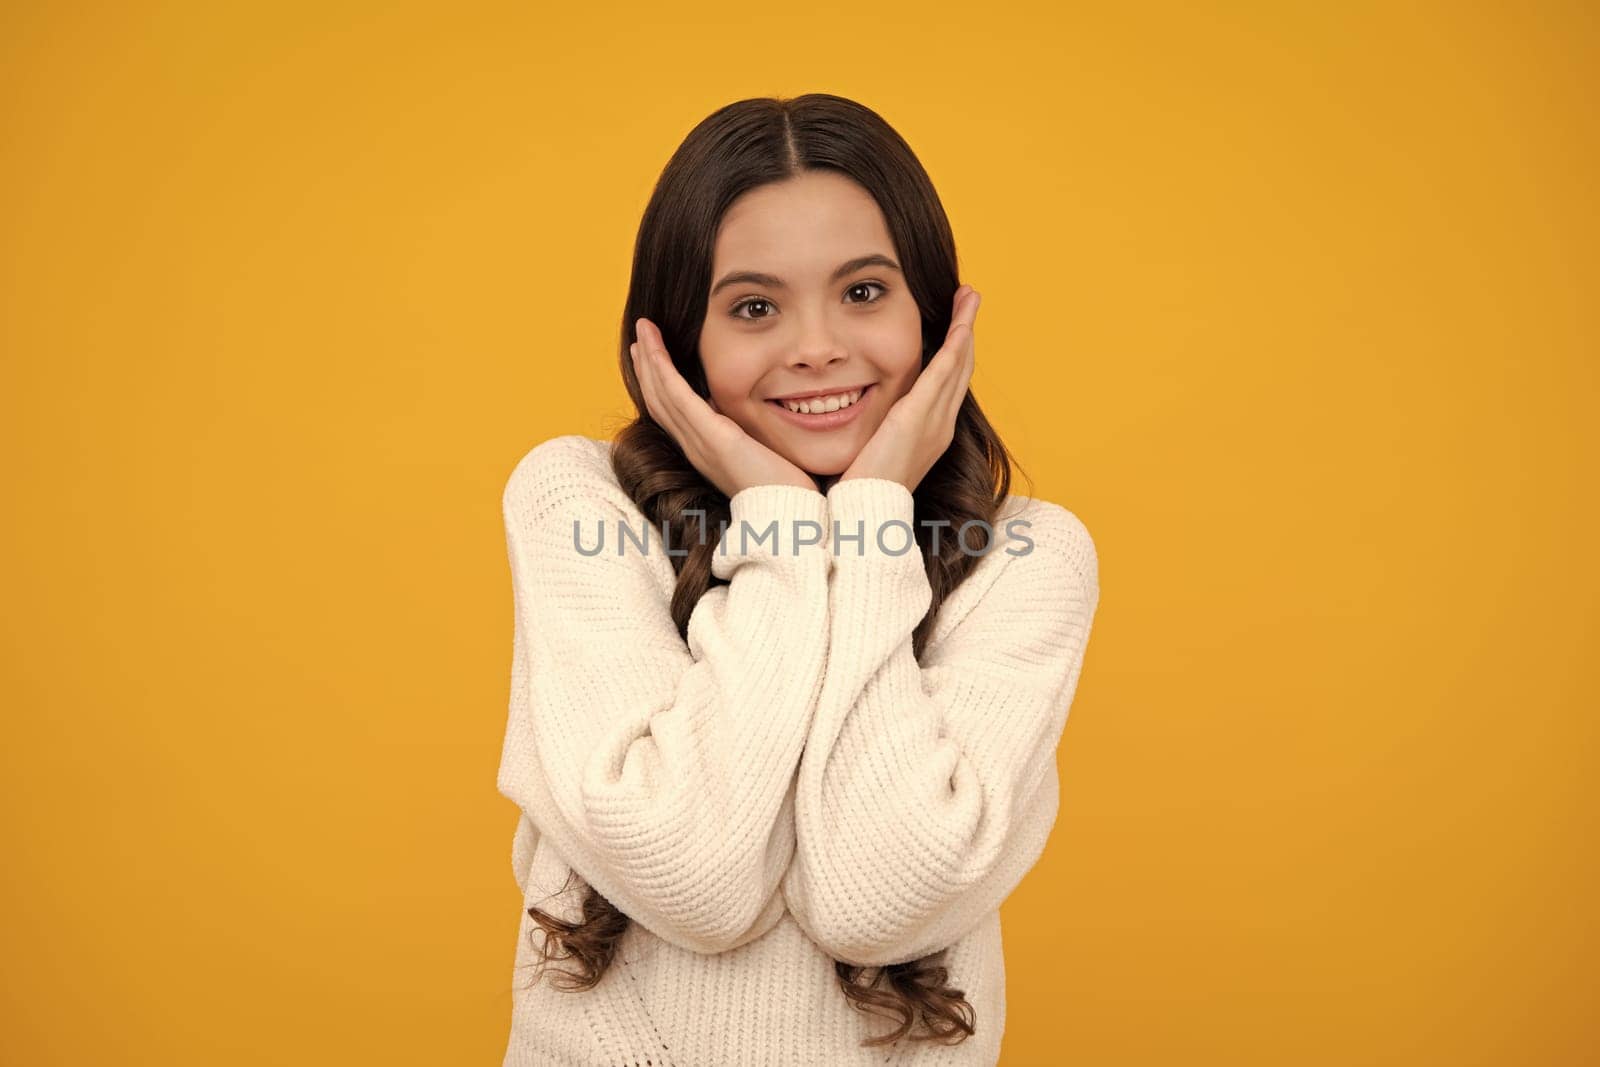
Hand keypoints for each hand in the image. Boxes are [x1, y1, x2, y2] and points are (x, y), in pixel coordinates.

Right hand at [631, 317, 819, 498]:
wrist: (788, 514)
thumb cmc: (782, 489)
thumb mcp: (759, 454)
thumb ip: (746, 436)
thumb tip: (746, 417)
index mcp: (705, 450)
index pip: (672, 411)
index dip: (658, 383)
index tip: (651, 356)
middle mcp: (695, 446)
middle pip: (658, 400)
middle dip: (646, 366)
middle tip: (639, 336)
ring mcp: (700, 442)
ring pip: (662, 394)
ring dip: (648, 360)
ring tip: (642, 331)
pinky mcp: (713, 438)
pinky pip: (678, 397)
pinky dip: (662, 370)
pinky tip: (653, 348)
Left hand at [839, 285, 979, 491]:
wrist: (865, 515)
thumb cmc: (861, 491)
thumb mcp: (873, 451)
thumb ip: (875, 430)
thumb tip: (854, 412)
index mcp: (929, 433)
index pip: (947, 383)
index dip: (954, 351)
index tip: (955, 323)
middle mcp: (940, 425)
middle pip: (961, 368)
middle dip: (966, 330)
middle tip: (969, 297)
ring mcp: (934, 422)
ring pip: (958, 365)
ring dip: (965, 328)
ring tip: (969, 297)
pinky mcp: (919, 419)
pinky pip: (943, 374)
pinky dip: (954, 346)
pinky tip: (960, 323)